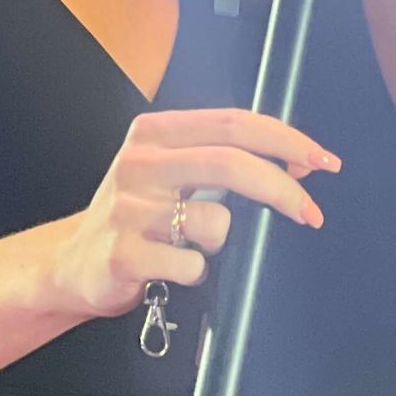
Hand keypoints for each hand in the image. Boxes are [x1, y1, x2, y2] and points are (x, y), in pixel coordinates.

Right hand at [43, 109, 339, 322]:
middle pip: (230, 163)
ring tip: (200, 247)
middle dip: (283, 188)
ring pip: (214, 222)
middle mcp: (139, 164)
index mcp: (155, 133)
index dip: (286, 139)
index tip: (324, 160)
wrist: (71, 264)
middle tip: (312, 212)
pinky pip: (190, 265)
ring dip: (224, 241)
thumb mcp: (176, 173)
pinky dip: (198, 272)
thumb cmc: (139, 216)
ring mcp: (127, 210)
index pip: (234, 123)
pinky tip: (178, 270)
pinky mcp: (122, 255)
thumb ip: (230, 160)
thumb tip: (303, 162)